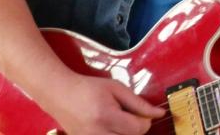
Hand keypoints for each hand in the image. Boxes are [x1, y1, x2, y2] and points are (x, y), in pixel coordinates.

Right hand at [39, 73, 165, 134]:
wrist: (60, 95)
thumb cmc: (90, 88)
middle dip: (137, 130)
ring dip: (126, 134)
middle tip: (131, 118)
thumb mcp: (116, 88)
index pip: (137, 129)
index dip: (146, 121)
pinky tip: (112, 128)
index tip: (144, 113)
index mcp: (106, 116)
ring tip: (120, 123)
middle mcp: (96, 134)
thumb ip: (139, 103)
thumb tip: (159, 113)